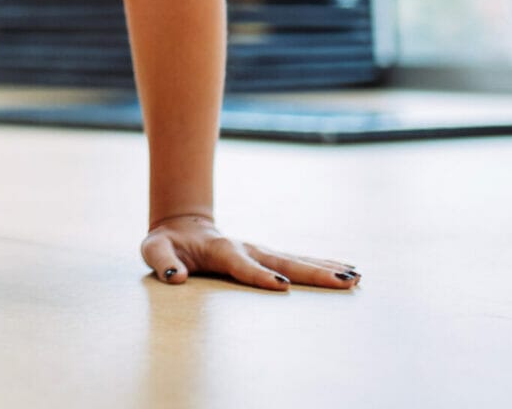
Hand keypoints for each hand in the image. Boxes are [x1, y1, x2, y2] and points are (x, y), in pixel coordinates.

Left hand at [143, 214, 362, 289]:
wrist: (180, 225)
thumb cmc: (166, 244)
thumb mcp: (154, 251)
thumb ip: (163, 263)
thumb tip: (175, 278)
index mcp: (220, 249)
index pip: (242, 265)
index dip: (260, 275)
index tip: (283, 286)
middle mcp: (246, 248)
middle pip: (283, 261)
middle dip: (313, 272)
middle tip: (345, 280)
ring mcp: (259, 250)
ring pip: (296, 259)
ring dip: (325, 268)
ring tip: (357, 276)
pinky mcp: (267, 255)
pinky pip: (297, 261)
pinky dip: (322, 265)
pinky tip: (347, 272)